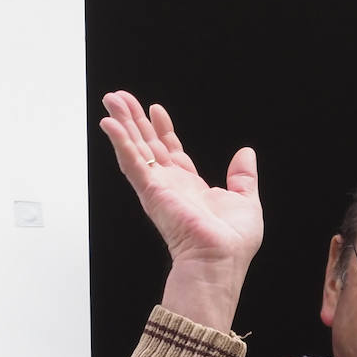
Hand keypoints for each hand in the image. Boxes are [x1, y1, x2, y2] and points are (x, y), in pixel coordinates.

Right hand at [99, 91, 262, 328]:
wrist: (221, 257)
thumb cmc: (233, 241)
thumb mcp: (246, 200)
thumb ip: (243, 176)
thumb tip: (246, 154)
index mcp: (191, 188)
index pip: (172, 152)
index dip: (163, 130)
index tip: (156, 110)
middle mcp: (171, 186)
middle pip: (148, 146)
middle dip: (135, 121)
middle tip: (121, 99)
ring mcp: (158, 188)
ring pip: (135, 149)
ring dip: (122, 124)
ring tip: (111, 101)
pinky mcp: (151, 191)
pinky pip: (132, 162)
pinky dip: (120, 142)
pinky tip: (110, 124)